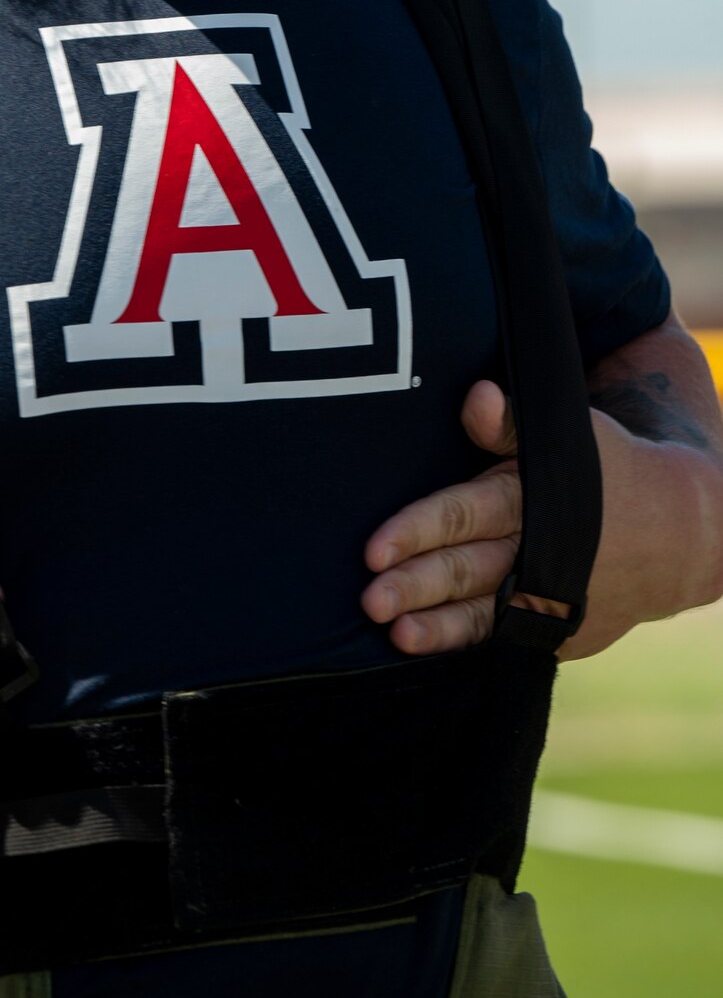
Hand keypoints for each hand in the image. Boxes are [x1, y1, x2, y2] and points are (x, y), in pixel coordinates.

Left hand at [363, 346, 722, 661]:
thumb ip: (508, 426)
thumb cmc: (604, 471)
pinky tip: (425, 649)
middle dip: (417, 585)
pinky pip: (505, 639)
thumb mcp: (566, 438)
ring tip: (395, 635)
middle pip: (468, 570)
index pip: (466, 515)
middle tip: (369, 600)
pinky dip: (467, 645)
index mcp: (536, 500)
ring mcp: (551, 598)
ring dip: (438, 627)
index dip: (418, 531)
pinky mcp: (558, 628)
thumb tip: (475, 397)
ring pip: (484, 615)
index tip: (373, 549)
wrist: (678, 534)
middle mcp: (541, 555)